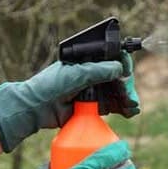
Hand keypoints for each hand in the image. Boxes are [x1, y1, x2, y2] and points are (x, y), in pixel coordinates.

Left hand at [0, 51, 139, 152]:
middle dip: (126, 84)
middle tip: (129, 93)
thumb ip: (97, 70)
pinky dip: (122, 108)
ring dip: (127, 97)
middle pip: (117, 76)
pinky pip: (112, 106)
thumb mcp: (75, 74)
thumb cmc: (50, 86)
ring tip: (132, 105)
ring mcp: (92, 91)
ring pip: (117, 92)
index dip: (122, 63)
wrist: (35, 109)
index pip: (110, 58)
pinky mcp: (92, 107)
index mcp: (86, 61)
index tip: (127, 70)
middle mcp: (91, 74)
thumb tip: (119, 68)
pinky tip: (129, 110)